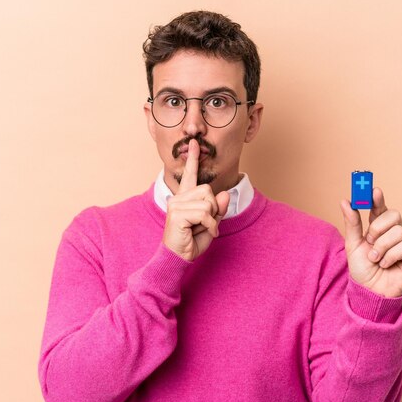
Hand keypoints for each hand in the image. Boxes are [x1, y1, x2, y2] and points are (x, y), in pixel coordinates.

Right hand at [162, 139, 229, 260]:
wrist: (179, 257)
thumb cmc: (192, 242)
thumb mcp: (211, 224)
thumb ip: (218, 209)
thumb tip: (224, 193)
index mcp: (185, 198)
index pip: (191, 175)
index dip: (194, 159)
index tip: (195, 143)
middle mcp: (179, 198)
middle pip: (208, 190)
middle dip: (213, 208)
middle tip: (205, 223)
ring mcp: (176, 204)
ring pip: (208, 202)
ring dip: (211, 219)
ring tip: (201, 229)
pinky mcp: (177, 213)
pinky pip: (204, 213)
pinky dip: (210, 225)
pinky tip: (203, 232)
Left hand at [340, 188, 401, 297]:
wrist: (369, 292)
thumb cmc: (362, 270)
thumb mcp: (352, 244)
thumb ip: (351, 223)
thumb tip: (345, 201)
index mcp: (379, 229)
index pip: (380, 208)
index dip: (378, 199)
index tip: (374, 190)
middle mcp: (394, 233)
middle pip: (394, 214)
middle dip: (378, 228)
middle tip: (370, 241)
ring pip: (398, 231)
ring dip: (382, 247)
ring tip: (376, 259)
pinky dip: (391, 256)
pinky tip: (387, 265)